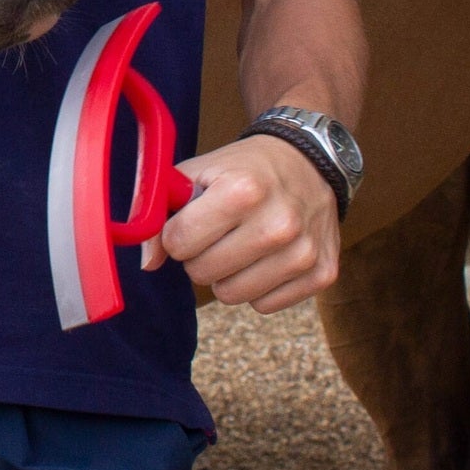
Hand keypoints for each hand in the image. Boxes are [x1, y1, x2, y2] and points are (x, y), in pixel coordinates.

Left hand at [144, 133, 340, 312]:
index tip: (188, 221)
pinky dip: (257, 286)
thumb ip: (161, 210)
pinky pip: (264, 305)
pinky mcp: (322, 274)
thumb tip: (147, 262)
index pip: (178, 242)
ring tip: (238, 245)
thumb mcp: (198, 172)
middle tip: (215, 233)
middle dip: (198, 255)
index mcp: (243, 191)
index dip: (175, 234)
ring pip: (231, 295)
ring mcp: (304, 253)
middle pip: (202, 272)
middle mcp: (278, 225)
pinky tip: (266, 257)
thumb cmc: (244, 170)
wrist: (308, 164)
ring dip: (225, 275)